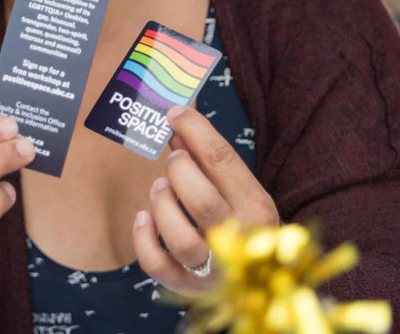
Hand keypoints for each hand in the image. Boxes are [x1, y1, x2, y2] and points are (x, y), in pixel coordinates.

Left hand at [133, 105, 278, 294]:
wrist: (256, 277)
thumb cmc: (238, 219)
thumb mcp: (235, 188)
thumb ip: (207, 159)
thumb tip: (175, 124)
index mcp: (257, 208)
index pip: (224, 161)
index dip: (195, 130)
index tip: (174, 113)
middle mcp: (241, 242)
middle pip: (202, 201)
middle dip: (179, 171)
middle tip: (173, 159)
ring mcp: (214, 269)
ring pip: (181, 239)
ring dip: (162, 205)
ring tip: (160, 188)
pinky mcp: (187, 286)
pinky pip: (158, 266)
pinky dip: (143, 240)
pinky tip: (143, 219)